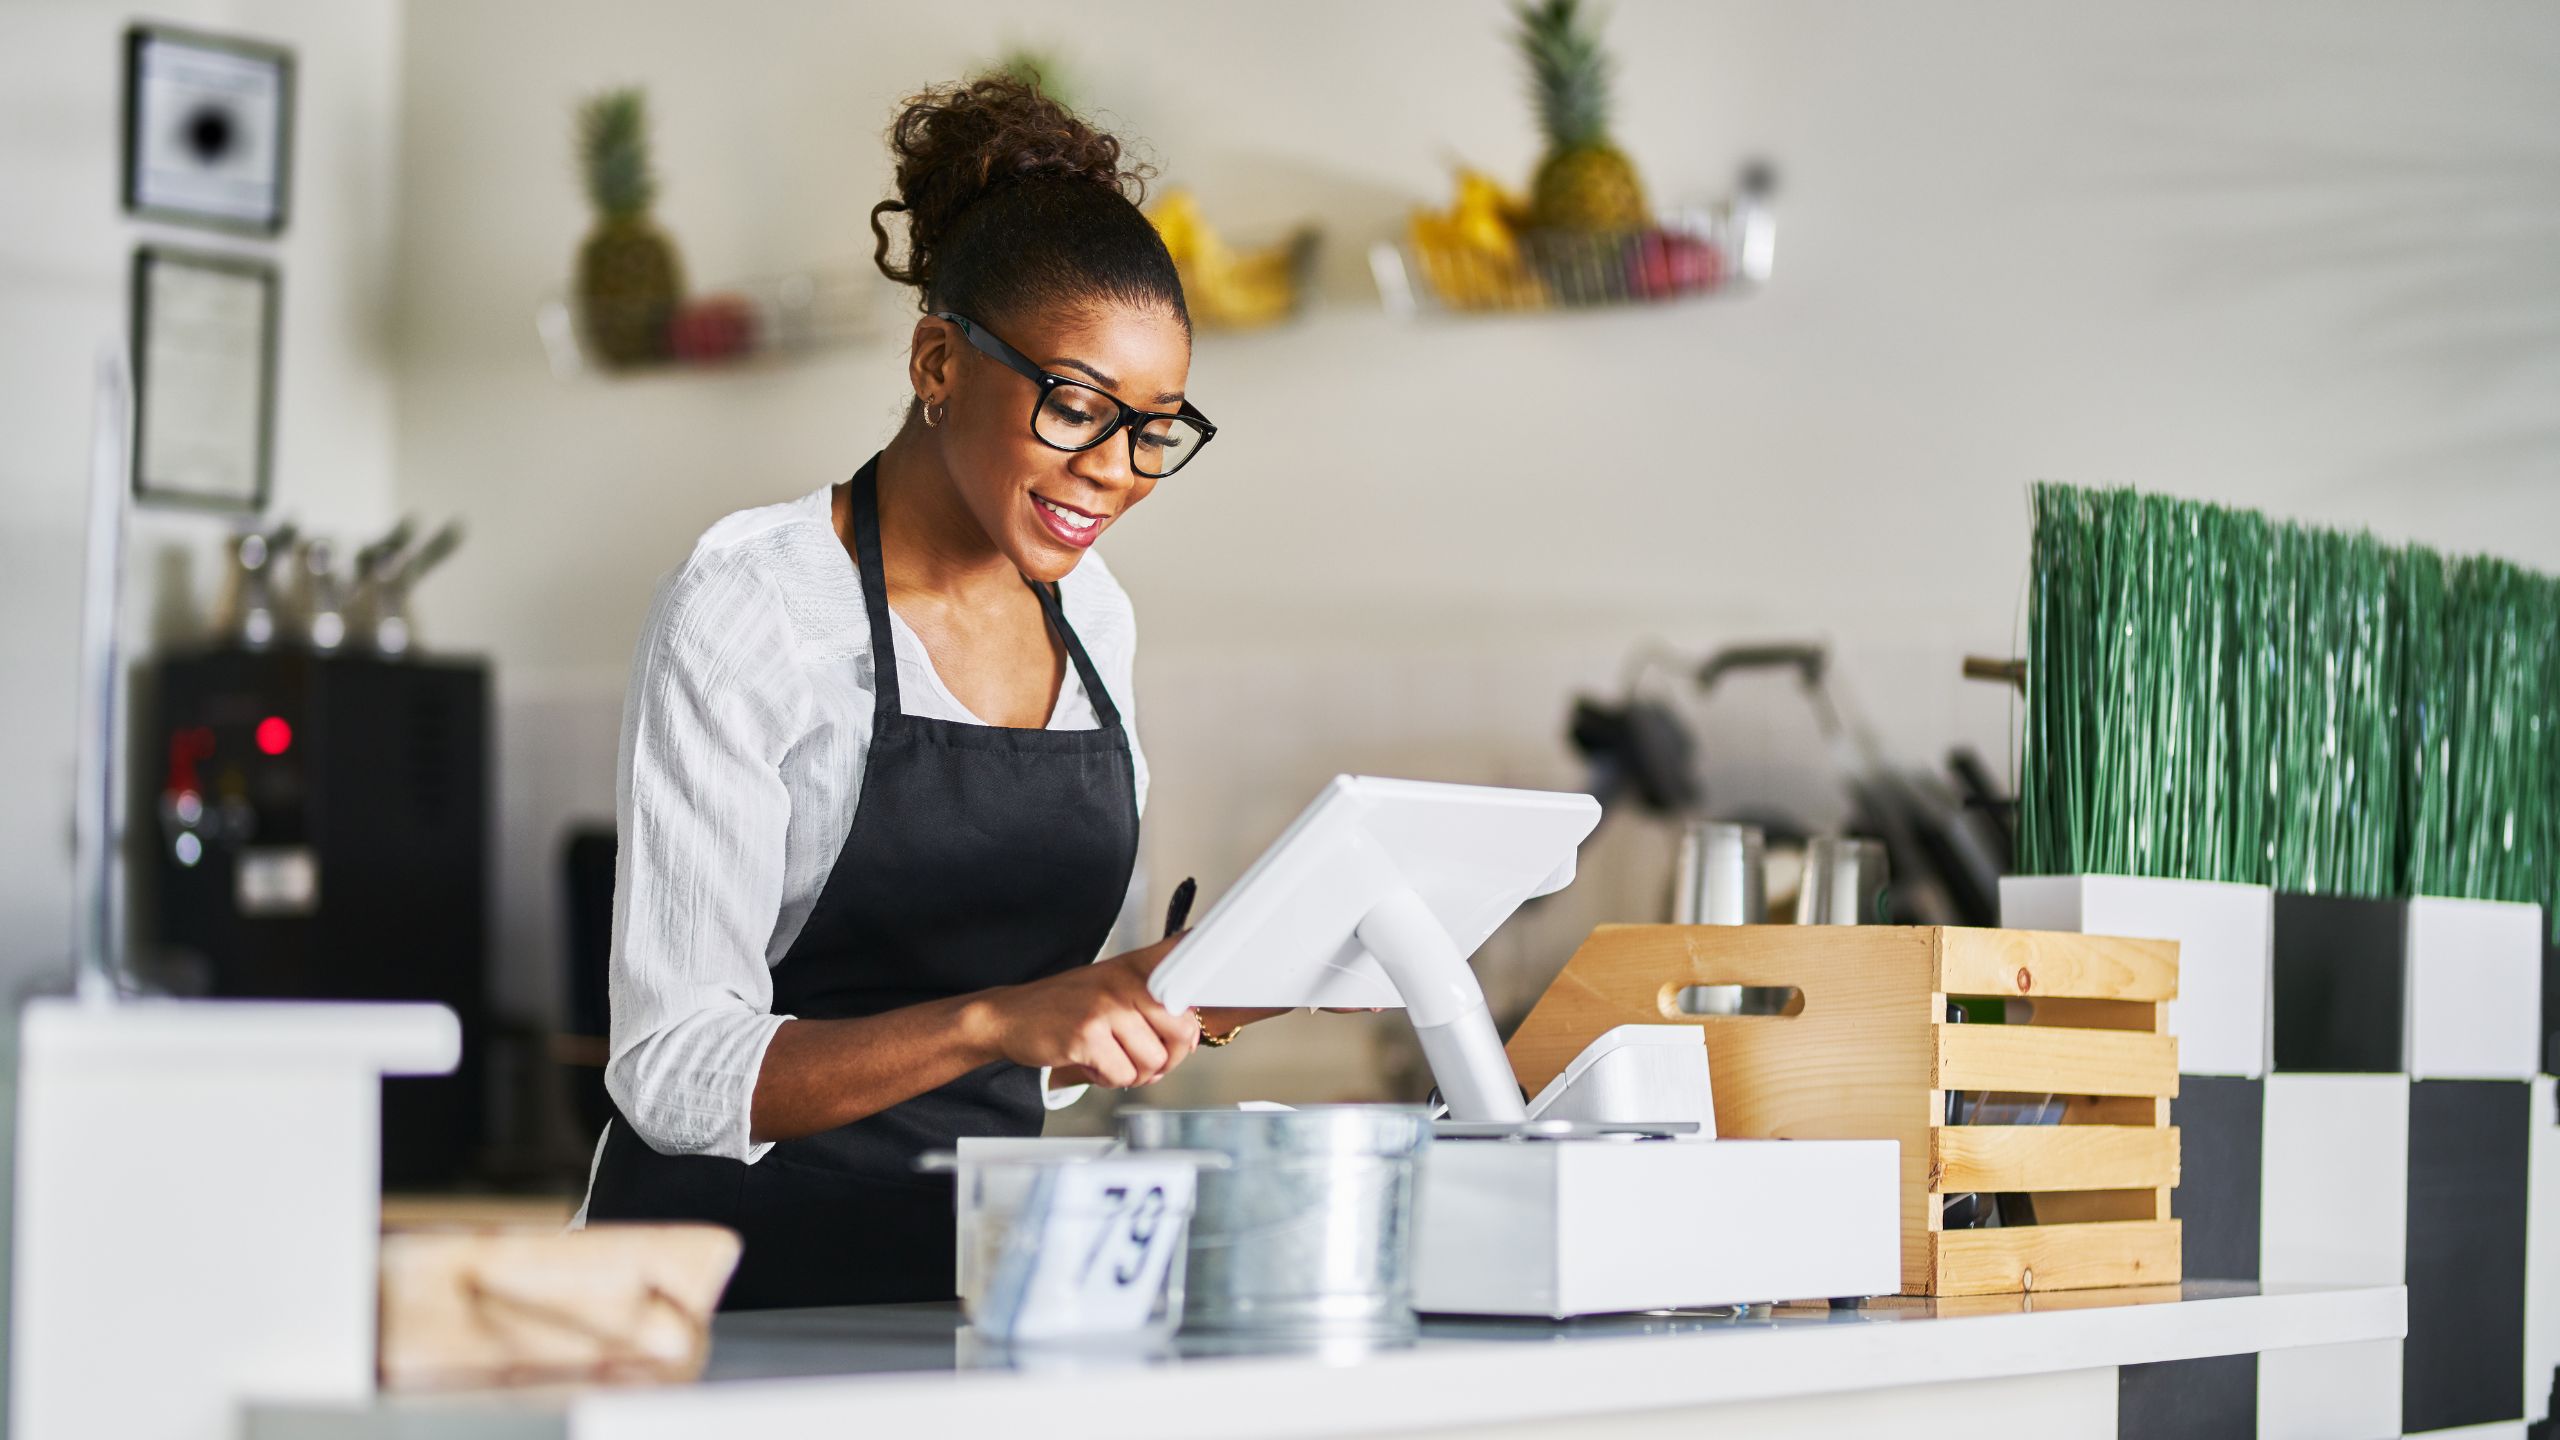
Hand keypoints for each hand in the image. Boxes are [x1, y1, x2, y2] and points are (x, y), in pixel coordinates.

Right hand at [980, 934, 1197, 1088]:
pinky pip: (1123, 1075)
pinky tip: (1092, 1064)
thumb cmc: (1066, 1006)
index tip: (1187, 1031)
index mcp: (1137, 966)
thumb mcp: (1113, 987)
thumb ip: (1153, 1005)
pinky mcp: (1087, 1036)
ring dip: (1133, 1072)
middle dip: (1166, 1058)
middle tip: (1143, 1059)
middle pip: (1182, 1032)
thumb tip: (1192, 1039)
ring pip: (1153, 1061)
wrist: (1010, 1015)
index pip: (1190, 974)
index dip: (1196, 1012)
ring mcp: (1106, 1008)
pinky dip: (1108, 1080)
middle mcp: (1125, 981)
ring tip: (1110, 1058)